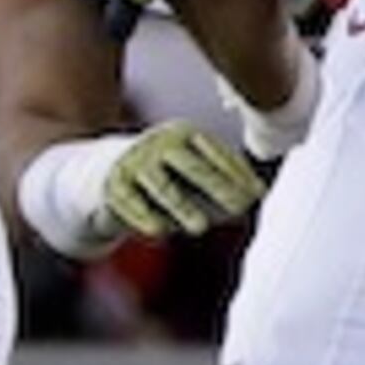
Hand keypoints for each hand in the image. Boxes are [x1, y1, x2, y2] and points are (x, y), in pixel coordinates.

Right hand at [100, 121, 269, 238]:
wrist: (106, 172)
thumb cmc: (167, 175)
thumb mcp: (194, 169)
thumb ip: (223, 180)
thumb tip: (253, 196)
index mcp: (185, 134)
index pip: (216, 152)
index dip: (238, 173)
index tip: (257, 195)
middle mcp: (159, 143)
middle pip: (192, 166)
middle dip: (217, 187)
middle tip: (240, 207)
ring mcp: (134, 162)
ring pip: (162, 187)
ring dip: (182, 207)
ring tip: (200, 227)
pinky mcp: (113, 184)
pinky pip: (131, 202)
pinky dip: (144, 217)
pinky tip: (158, 231)